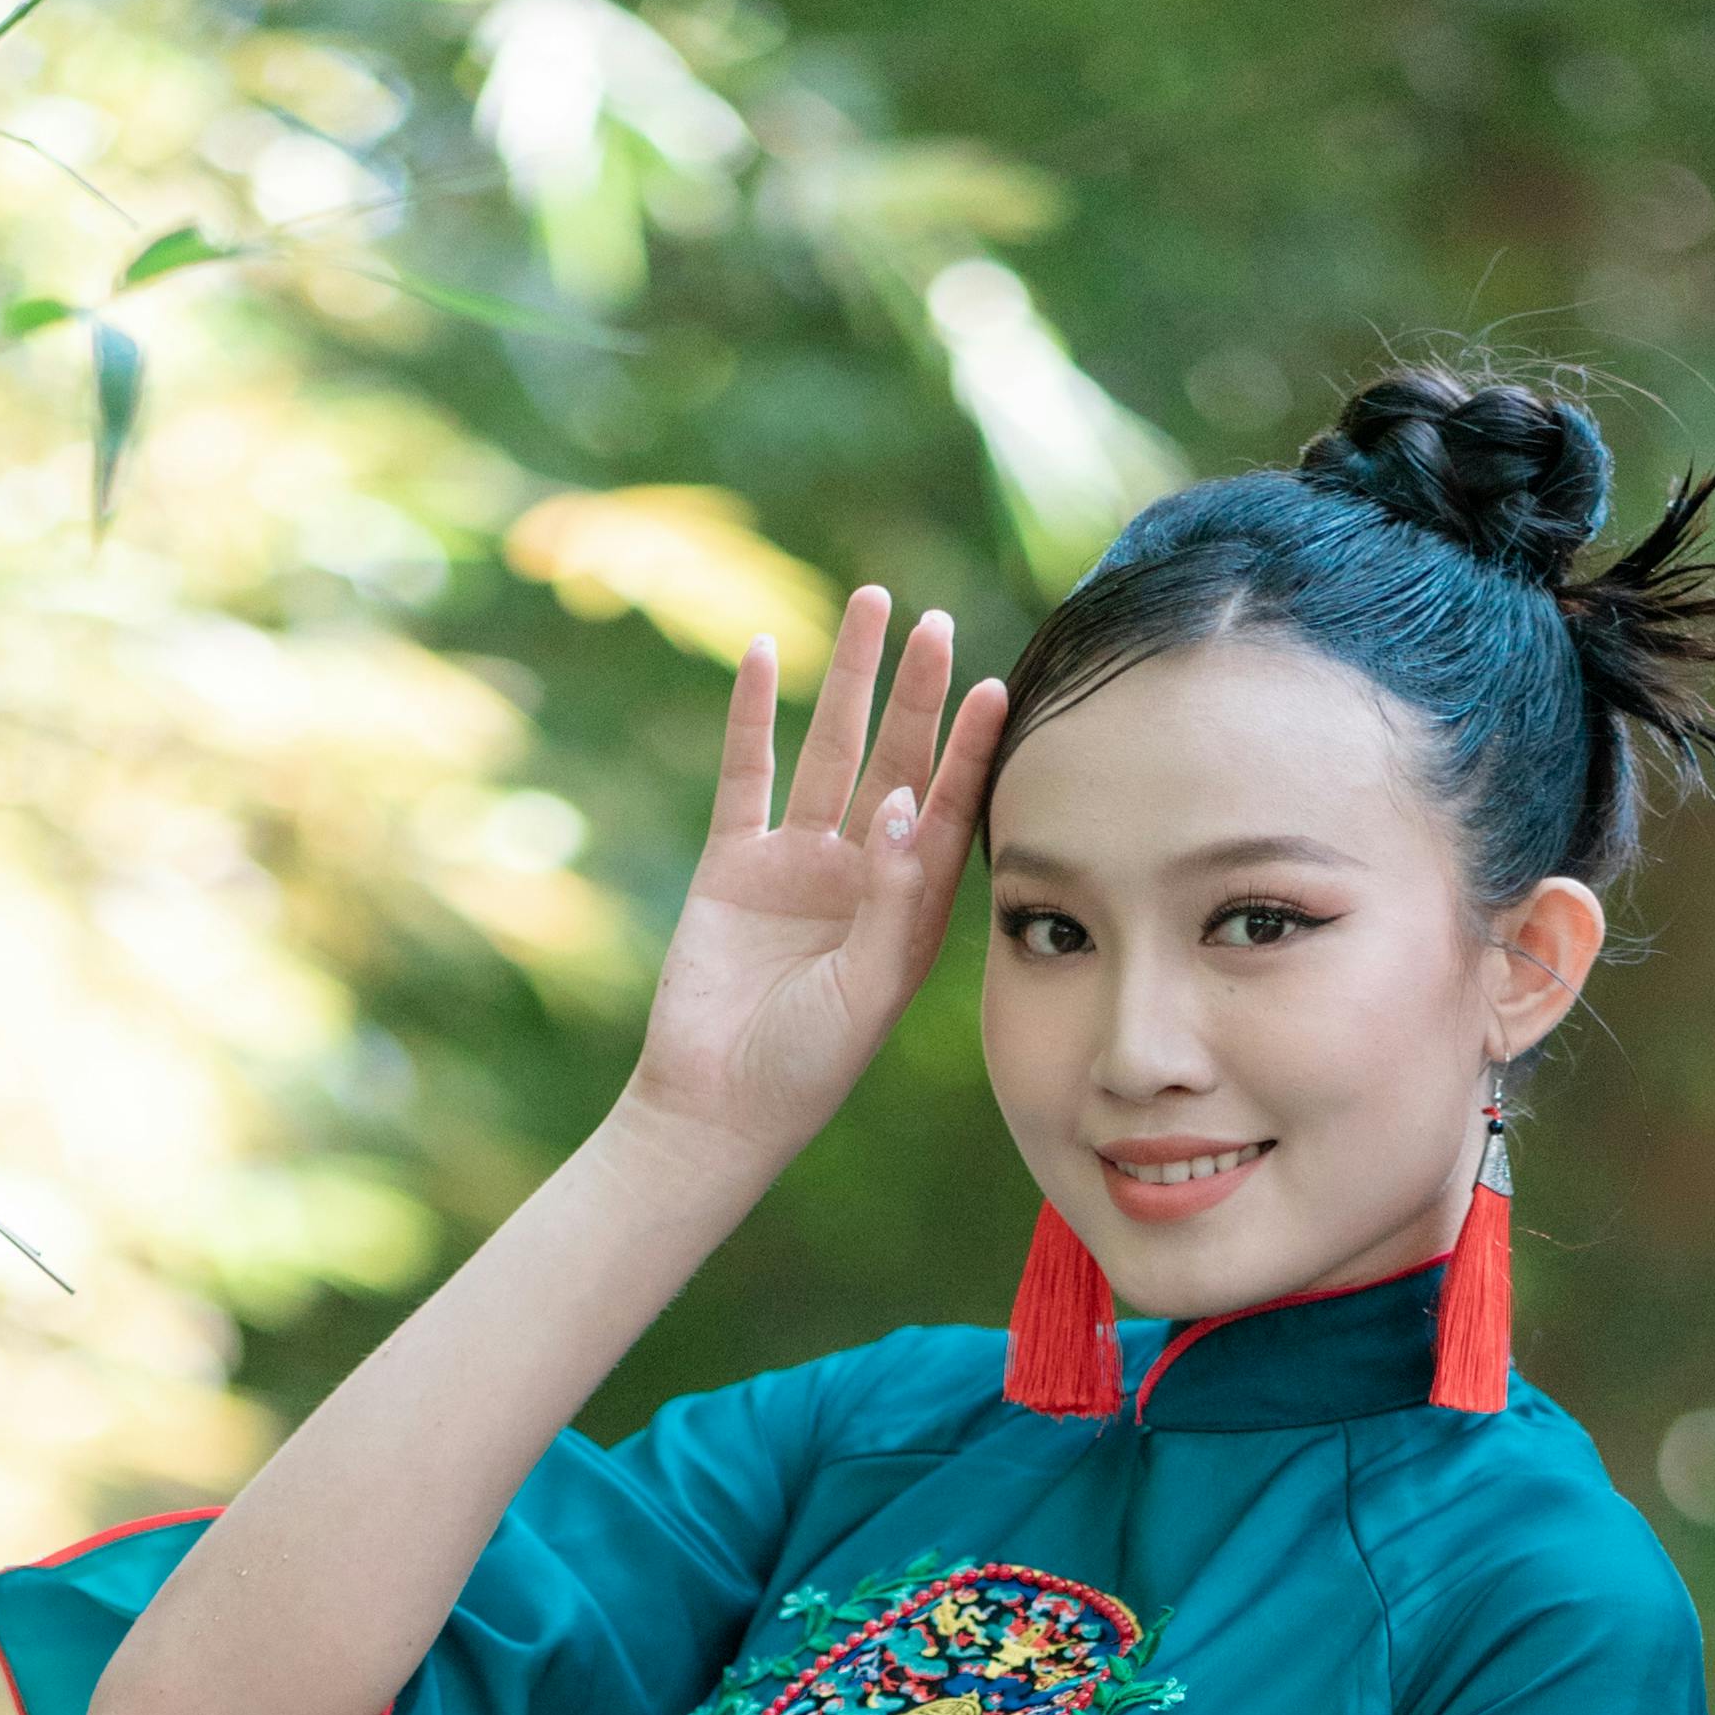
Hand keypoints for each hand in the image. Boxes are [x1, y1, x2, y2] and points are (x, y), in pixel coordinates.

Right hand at [622, 589, 1006, 1182]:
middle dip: (916, 693)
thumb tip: (896, 802)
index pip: (948, 809)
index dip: (972, 749)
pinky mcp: (733, 864)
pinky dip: (751, 715)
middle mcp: (860, 873)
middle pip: (895, 760)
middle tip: (932, 623)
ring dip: (848, 680)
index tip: (999, 688)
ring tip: (869, 606)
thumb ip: (889, 898)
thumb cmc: (806, 1067)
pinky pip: (747, 774)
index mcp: (909, 907)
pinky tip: (762, 653)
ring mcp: (797, 863)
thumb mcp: (867, 991)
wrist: (715, 1108)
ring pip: (829, 750)